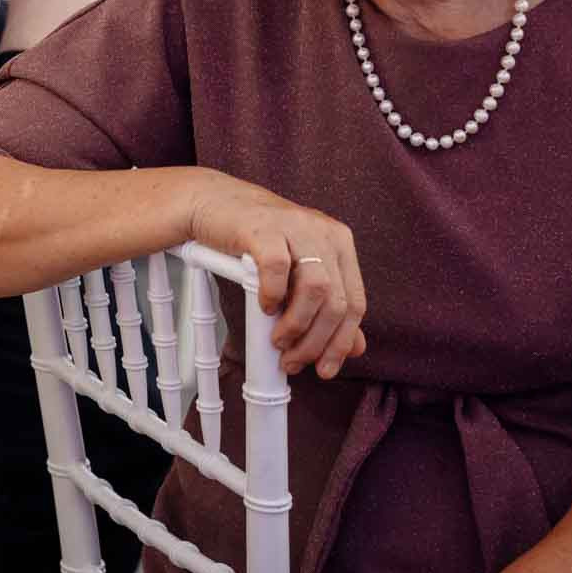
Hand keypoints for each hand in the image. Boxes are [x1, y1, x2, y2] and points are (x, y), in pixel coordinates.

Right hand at [186, 176, 365, 377]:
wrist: (215, 203)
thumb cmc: (256, 240)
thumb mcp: (299, 270)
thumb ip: (328, 305)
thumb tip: (356, 347)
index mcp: (340, 244)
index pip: (356, 303)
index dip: (341, 342)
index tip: (324, 369)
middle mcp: (324, 233)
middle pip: (337, 301)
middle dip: (316, 341)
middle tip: (293, 360)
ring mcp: (295, 227)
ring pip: (315, 288)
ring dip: (297, 325)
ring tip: (278, 340)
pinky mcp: (264, 228)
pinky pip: (277, 268)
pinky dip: (273, 295)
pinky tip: (264, 307)